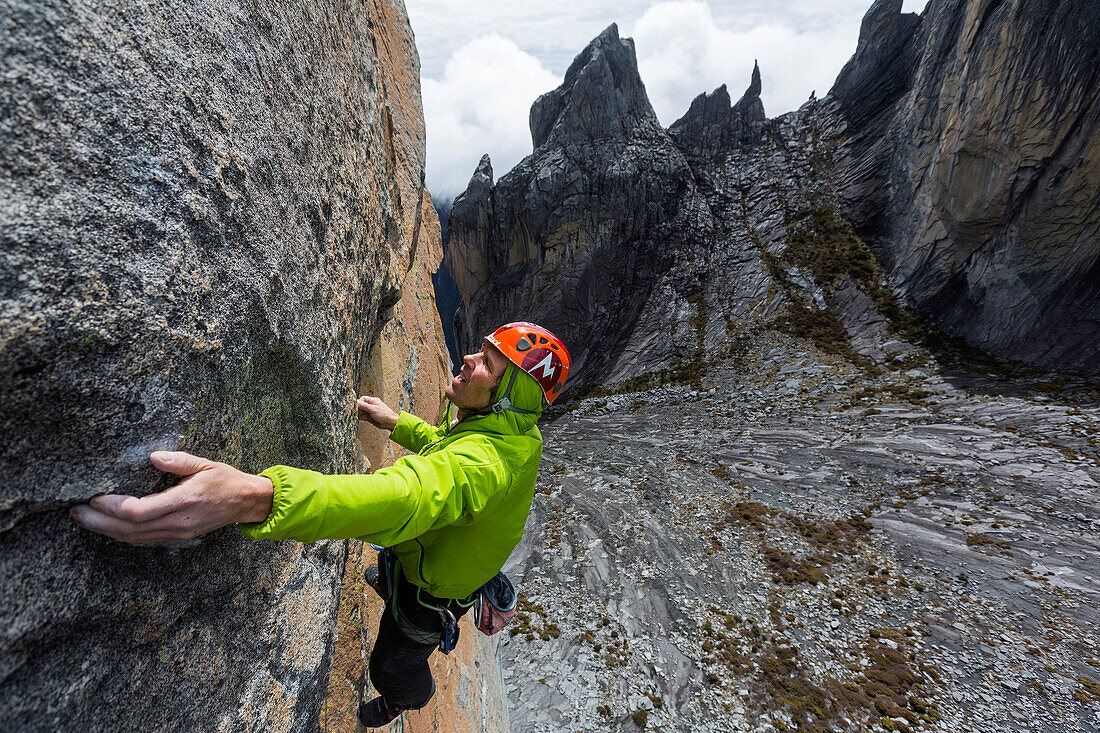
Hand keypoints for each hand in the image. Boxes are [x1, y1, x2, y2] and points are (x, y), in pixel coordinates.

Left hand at [69, 451, 273, 543]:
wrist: (247, 503)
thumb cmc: (227, 481)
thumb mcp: (207, 464)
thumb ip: (179, 461)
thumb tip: (153, 456)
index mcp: (184, 502)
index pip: (140, 511)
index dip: (113, 507)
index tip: (94, 497)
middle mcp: (178, 522)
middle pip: (130, 529)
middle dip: (99, 522)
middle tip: (75, 513)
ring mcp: (177, 533)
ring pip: (133, 538)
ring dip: (105, 530)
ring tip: (83, 520)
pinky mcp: (177, 536)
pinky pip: (143, 540)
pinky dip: (122, 535)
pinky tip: (107, 528)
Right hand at [356, 395, 397, 430]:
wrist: (389, 423)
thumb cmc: (384, 414)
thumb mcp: (373, 409)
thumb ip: (364, 405)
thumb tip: (356, 401)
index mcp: (373, 401)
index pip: (363, 399)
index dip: (359, 402)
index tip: (356, 406)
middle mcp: (371, 406)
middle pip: (361, 405)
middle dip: (357, 408)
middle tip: (353, 411)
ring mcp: (370, 412)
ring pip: (361, 411)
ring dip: (357, 413)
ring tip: (354, 415)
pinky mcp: (369, 417)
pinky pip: (363, 416)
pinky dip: (359, 417)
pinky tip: (356, 418)